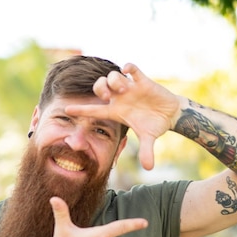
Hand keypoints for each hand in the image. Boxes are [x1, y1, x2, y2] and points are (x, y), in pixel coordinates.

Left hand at [65, 63, 182, 169]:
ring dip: (115, 81)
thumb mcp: (149, 138)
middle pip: (100, 87)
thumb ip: (146, 151)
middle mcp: (120, 98)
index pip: (94, 110)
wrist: (170, 114)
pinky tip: (128, 70)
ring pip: (113, 76)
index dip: (81, 110)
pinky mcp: (142, 81)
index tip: (66, 110)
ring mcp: (130, 88)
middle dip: (100, 89)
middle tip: (109, 96)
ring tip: (124, 89)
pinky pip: (132, 69)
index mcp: (116, 111)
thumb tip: (149, 168)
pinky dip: (129, 68)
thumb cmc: (154, 125)